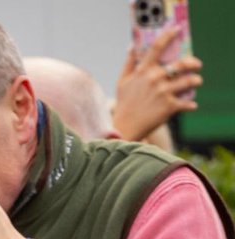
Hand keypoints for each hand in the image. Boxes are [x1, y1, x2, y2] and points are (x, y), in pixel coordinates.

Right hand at [113, 26, 201, 141]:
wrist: (125, 127)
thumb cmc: (124, 104)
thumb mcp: (123, 82)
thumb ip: (129, 63)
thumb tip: (132, 46)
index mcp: (143, 71)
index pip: (157, 47)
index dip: (168, 36)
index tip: (177, 29)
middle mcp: (155, 79)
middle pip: (182, 64)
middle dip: (194, 63)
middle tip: (197, 65)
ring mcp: (163, 92)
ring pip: (190, 81)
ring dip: (196, 81)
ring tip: (196, 82)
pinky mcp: (170, 107)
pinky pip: (187, 103)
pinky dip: (190, 104)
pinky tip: (190, 105)